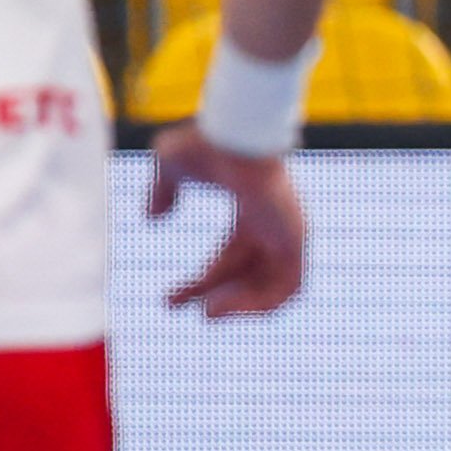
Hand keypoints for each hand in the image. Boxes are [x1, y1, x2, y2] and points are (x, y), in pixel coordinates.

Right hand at [148, 126, 308, 317]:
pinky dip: (262, 302)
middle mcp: (274, 226)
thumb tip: (153, 217)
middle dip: (215, 297)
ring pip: (272, 287)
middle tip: (182, 308)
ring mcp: (289, 232)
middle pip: (246, 277)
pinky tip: (224, 305)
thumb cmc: (207, 144)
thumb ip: (164, 191)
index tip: (170, 302)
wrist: (233, 137)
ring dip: (239, 306)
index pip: (229, 260)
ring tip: (206, 313)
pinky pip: (290, 286)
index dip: (200, 284)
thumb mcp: (173, 166)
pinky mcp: (297, 238)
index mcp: (252, 212)